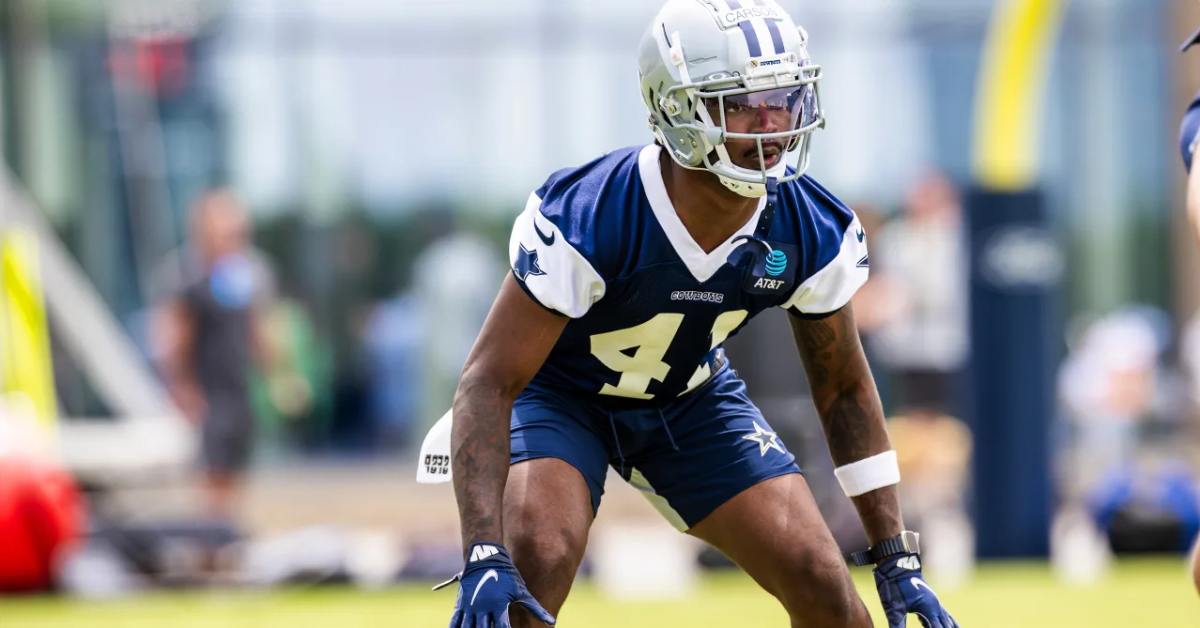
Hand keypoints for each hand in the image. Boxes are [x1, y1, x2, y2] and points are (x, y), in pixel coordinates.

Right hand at [437, 543, 555, 627]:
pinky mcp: (461, 604)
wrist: (486, 558)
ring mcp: (470, 606)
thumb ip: (535, 608)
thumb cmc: (508, 575)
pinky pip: (455, 621)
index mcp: (499, 606)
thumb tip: (552, 622)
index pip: (501, 627)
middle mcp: (483, 607)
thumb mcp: (521, 591)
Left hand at [873, 553, 957, 627]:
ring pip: (949, 621)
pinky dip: (943, 625)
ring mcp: (935, 603)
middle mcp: (936, 607)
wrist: (896, 564)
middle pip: (947, 626)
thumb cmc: (894, 585)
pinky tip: (935, 627)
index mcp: (929, 609)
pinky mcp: (930, 602)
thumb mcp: (893, 608)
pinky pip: (943, 616)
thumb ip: (897, 625)